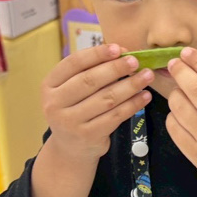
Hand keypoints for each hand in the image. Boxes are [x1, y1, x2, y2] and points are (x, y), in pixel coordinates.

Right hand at [41, 43, 152, 162]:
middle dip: (116, 68)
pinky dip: (133, 104)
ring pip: (106, 98)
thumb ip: (90, 70)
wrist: (70, 148)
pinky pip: (115, 116)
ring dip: (130, 85)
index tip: (118, 48)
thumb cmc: (75, 109)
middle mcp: (55, 103)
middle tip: (136, 61)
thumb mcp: (72, 90)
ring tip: (147, 76)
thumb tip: (121, 51)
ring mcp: (70, 122)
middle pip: (90, 80)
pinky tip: (145, 96)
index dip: (97, 54)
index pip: (73, 63)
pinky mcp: (88, 135)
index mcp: (49, 85)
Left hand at [165, 48, 196, 196]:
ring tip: (178, 91)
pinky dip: (173, 116)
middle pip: (196, 90)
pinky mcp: (196, 155)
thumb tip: (196, 68)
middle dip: (181, 73)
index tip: (186, 53)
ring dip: (175, 94)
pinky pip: (175, 128)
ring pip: (181, 108)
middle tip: (174, 64)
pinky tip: (179, 113)